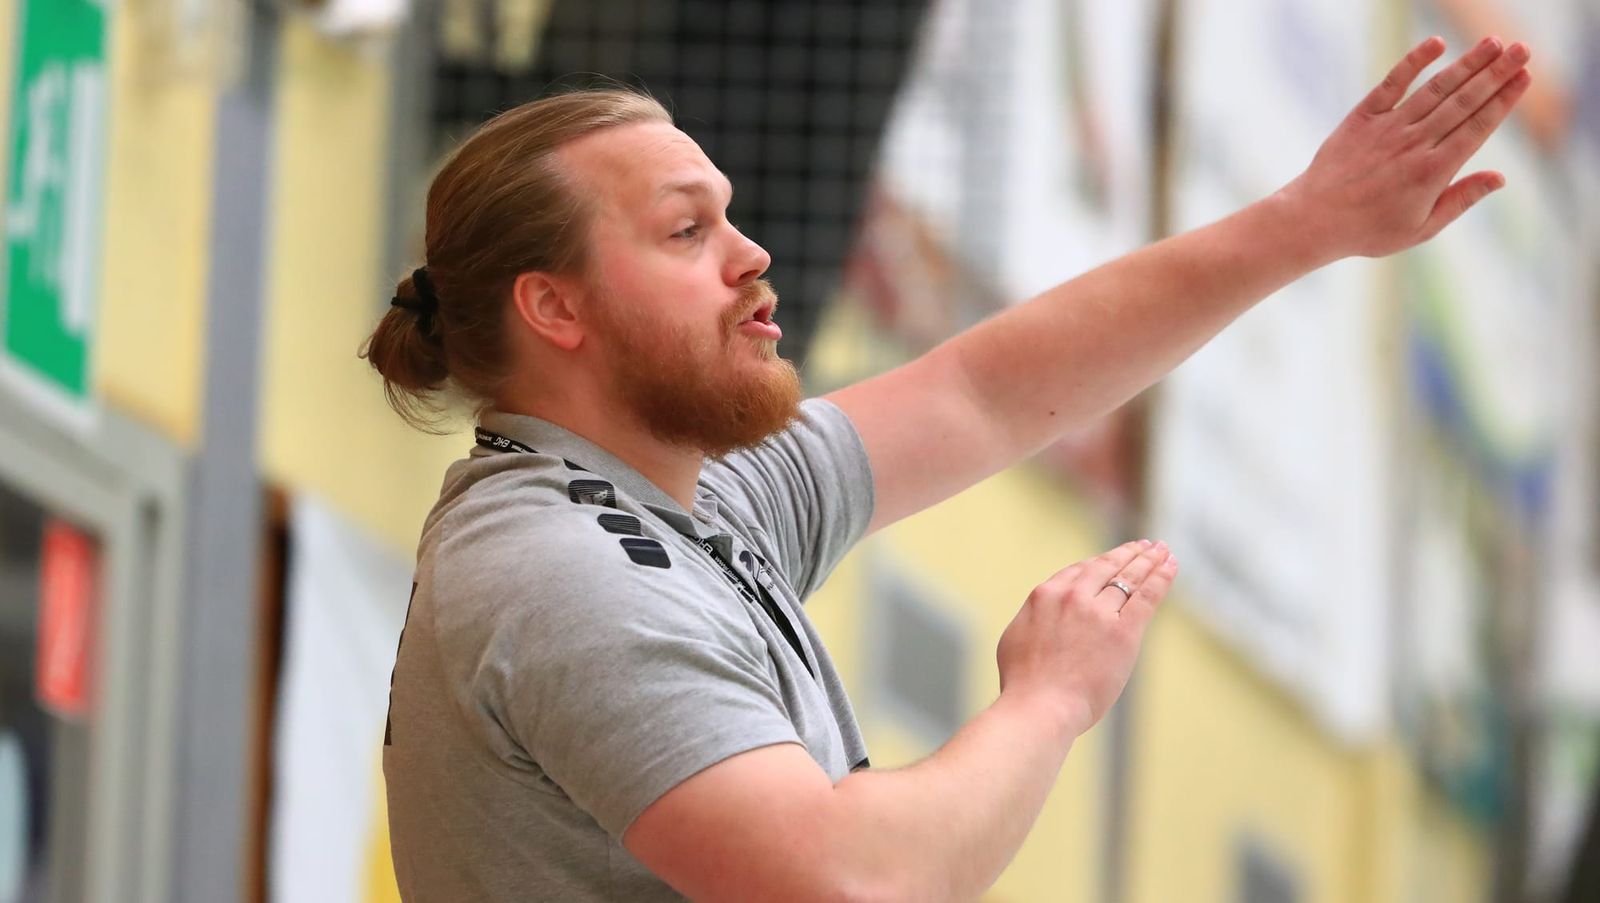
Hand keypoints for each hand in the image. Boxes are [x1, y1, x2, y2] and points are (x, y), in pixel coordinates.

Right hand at [995, 540, 1176, 736]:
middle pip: (1106, 566)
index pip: (1079, 571)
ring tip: (1162, 549)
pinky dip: (1162, 577)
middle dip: (1128, 553)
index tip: (1113, 558)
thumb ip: (1034, 618)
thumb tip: (1043, 614)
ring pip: (1130, 577)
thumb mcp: (1015, 637)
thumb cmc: (1023, 683)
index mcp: (1044, 595)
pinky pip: (1147, 595)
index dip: (1100, 562)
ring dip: (1149, 560)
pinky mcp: (1124, 631)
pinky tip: (1171, 564)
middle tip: (1145, 544)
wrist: (1039, 706)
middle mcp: (1072, 596)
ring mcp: (1098, 612)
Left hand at [1277, 35, 1531, 259]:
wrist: (1313, 220)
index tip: (1525, 77)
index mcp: (1433, 172)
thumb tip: (1501, 177)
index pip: (1478, 127)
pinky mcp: (1362, 117)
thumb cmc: (1369, 230)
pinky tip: (1437, 44)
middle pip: (1464, 102)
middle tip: (1523, 49)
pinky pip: (1392, 84)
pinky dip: (1414, 62)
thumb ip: (1461, 199)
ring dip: (1467, 64)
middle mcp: (1414, 144)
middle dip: (1497, 73)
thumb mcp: (1421, 228)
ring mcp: (1388, 128)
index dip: (1504, 100)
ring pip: (1435, 89)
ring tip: (1493, 42)